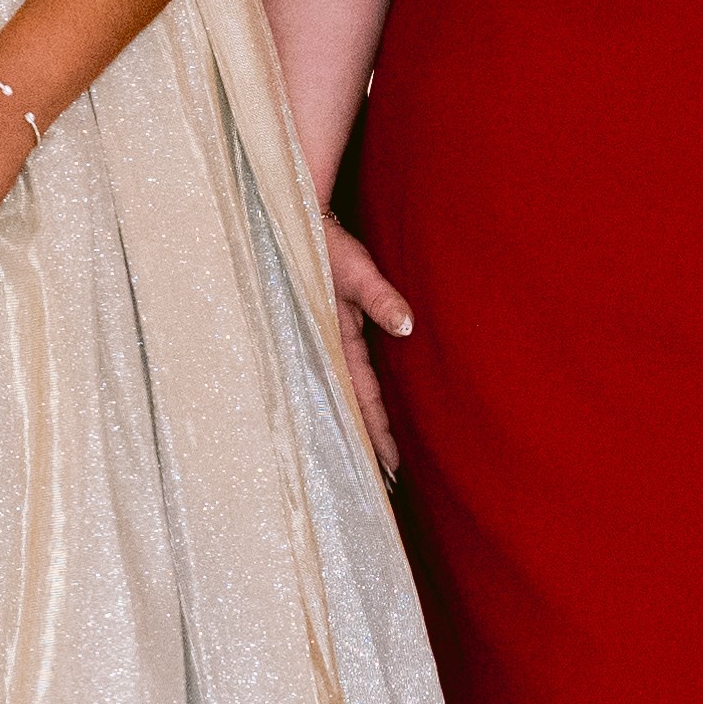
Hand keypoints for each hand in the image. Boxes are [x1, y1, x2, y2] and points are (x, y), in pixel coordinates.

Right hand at [320, 221, 415, 469]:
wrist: (296, 219)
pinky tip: (356, 414)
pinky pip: (341, 376)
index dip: (376, 432)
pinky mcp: (326, 330)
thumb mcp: (354, 268)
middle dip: (368, 443)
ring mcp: (325, 340)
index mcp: (334, 337)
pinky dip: (352, 400)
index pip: (360, 397)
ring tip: (374, 462)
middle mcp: (328, 346)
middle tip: (385, 484)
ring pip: (345, 395)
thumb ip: (380, 297)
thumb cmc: (324, 242)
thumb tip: (406, 327)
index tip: (390, 467)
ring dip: (360, 426)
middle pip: (352, 406)